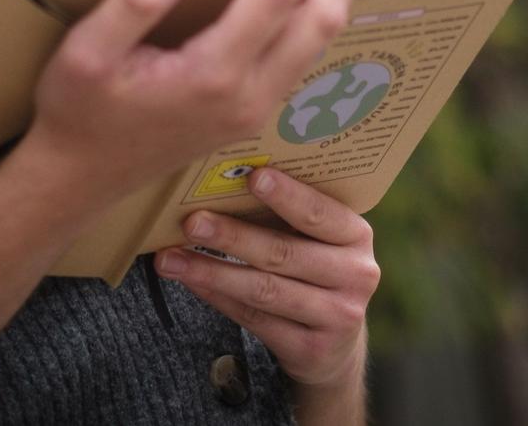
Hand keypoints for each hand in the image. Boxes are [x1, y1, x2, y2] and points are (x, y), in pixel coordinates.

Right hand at [18, 0, 387, 208]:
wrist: (80, 178)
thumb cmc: (78, 110)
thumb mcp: (87, 51)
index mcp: (213, 76)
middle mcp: (251, 94)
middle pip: (324, 16)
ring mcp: (260, 105)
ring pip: (325, 36)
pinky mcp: (256, 106)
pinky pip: (307, 49)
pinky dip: (324, 5)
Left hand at [155, 167, 377, 391]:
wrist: (336, 344)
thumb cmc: (316, 271)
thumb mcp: (321, 241)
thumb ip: (289, 216)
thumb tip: (223, 183)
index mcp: (357, 236)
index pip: (319, 213)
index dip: (286, 195)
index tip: (251, 177)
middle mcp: (356, 275)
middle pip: (284, 253)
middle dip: (232, 236)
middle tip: (192, 222)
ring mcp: (337, 316)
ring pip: (264, 290)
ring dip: (212, 271)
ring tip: (171, 258)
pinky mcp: (310, 350)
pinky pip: (254, 319)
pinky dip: (218, 297)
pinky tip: (192, 281)